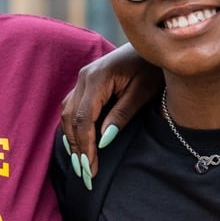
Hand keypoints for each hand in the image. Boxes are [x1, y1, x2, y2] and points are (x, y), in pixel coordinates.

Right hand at [58, 47, 158, 187]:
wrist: (152, 46)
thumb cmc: (151, 68)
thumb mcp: (142, 92)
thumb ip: (121, 115)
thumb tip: (103, 140)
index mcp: (98, 77)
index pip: (84, 118)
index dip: (86, 146)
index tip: (91, 168)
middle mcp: (84, 77)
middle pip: (70, 118)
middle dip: (77, 148)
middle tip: (86, 174)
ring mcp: (82, 79)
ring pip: (67, 114)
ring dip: (72, 140)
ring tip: (82, 164)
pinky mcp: (85, 83)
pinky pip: (71, 108)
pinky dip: (73, 128)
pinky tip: (79, 145)